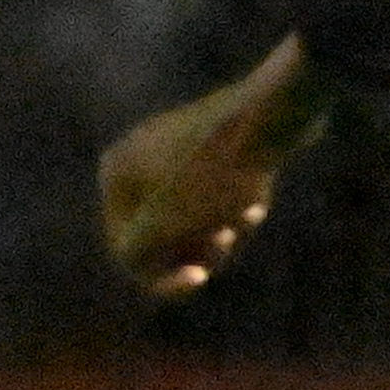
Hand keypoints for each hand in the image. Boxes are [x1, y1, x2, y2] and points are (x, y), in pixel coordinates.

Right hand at [95, 39, 313, 298]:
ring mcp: (177, 149)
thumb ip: (136, 251)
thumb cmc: (218, 173)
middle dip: (200, 250)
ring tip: (247, 212)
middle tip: (226, 239)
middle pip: (164, 238)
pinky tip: (257, 201)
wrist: (274, 113)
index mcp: (115, 173)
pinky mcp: (218, 148)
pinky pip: (224, 200)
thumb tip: (128, 256)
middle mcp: (137, 156)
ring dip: (225, 231)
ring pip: (198, 222)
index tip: (201, 276)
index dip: (162, 276)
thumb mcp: (170, 223)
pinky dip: (240, 209)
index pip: (127, 249)